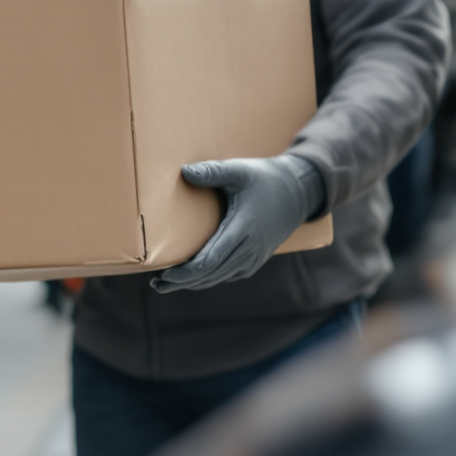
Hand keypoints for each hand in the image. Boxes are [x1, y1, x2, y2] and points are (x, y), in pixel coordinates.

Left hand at [151, 155, 324, 293]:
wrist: (298, 193)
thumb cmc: (265, 179)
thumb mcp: (239, 170)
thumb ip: (213, 171)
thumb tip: (185, 172)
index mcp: (243, 229)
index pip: (211, 260)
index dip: (186, 273)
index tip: (164, 276)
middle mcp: (250, 249)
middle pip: (211, 274)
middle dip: (183, 282)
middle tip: (157, 285)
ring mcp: (254, 257)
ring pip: (220, 277)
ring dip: (194, 283)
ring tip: (167, 284)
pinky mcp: (256, 258)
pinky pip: (229, 274)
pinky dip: (209, 278)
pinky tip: (193, 277)